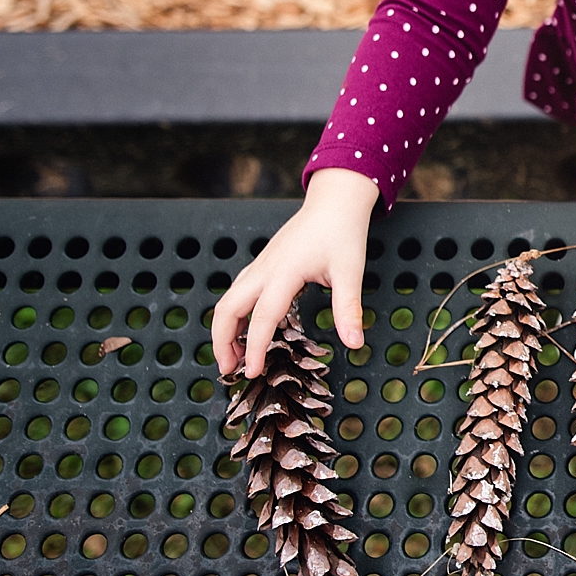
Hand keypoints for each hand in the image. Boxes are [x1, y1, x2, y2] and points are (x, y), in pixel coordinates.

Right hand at [211, 175, 376, 392]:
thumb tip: (354, 344)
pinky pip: (238, 293)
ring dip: (224, 329)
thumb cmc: (342, 233)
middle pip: (227, 308)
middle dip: (221, 341)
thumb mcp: (350, 271)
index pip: (262, 317)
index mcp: (284, 272)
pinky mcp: (262, 265)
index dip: (255, 348)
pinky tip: (245, 331)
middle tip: (229, 370)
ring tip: (233, 358)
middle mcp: (264, 269)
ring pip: (228, 300)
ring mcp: (260, 266)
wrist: (334, 202)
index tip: (252, 373)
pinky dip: (233, 316)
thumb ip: (348, 309)